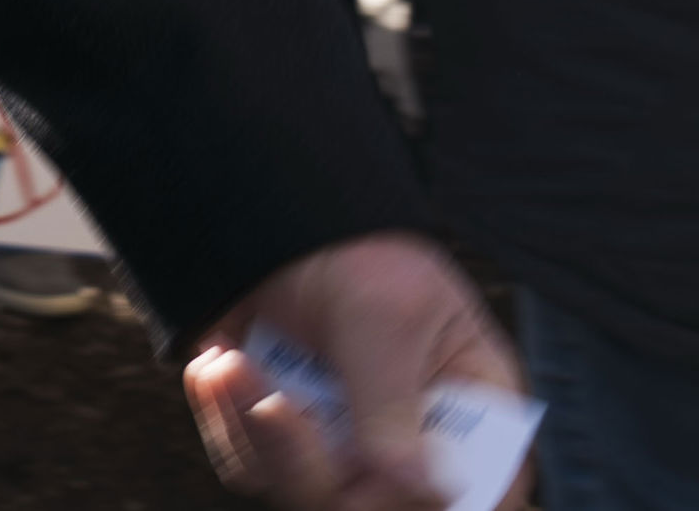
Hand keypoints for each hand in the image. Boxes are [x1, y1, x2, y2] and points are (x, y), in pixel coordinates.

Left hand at [187, 232, 524, 508]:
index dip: (434, 498)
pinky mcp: (286, 443)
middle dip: (314, 464)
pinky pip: (252, 468)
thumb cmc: (356, 254)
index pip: (482, 491)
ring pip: (306, 494)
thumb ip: (393, 403)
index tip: (375, 477)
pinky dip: (226, 423)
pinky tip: (216, 367)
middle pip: (374, 505)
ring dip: (258, 434)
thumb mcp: (384, 316)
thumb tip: (427, 491)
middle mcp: (411, 443)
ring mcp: (348, 448)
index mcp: (470, 409)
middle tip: (274, 406)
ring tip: (230, 366)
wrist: (273, 216)